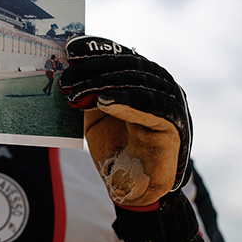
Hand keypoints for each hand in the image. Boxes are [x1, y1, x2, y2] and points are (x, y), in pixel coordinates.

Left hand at [58, 36, 191, 206]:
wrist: (134, 190)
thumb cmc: (116, 153)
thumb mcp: (97, 116)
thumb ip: (92, 92)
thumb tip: (70, 69)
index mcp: (146, 81)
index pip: (123, 56)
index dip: (98, 50)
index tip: (70, 50)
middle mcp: (163, 88)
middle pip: (130, 66)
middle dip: (94, 69)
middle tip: (66, 79)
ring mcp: (173, 105)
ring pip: (139, 82)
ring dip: (103, 84)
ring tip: (76, 92)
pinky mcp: (176, 126)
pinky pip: (151, 107)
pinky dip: (126, 101)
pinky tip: (104, 101)